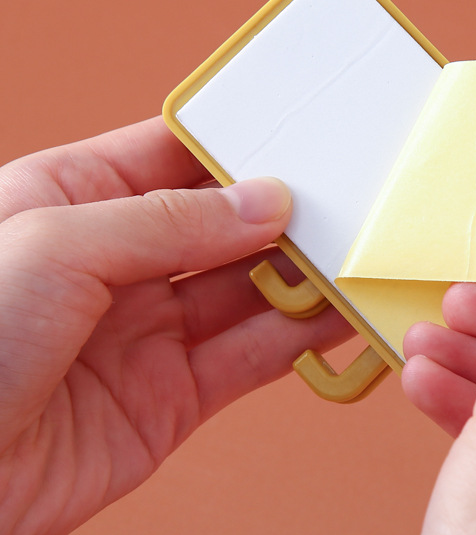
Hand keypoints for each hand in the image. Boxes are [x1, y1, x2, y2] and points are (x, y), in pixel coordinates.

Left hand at [0, 118, 351, 534]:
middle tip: (347, 203)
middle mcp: (117, 262)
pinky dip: (300, 339)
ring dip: (303, 276)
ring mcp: (149, 330)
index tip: (301, 138)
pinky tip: (339, 315)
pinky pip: (252, 356)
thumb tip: (265, 202)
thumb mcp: (56, 244)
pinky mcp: (174, 396)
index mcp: (73, 200)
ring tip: (358, 256)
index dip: (237, 146)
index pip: (173, 155)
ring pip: (248, 290)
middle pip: (222, 224)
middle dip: (283, 213)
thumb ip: (168, 221)